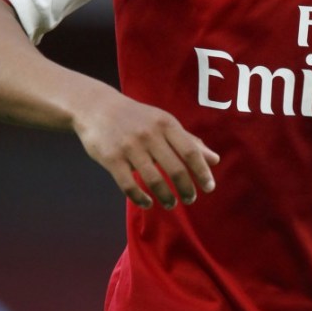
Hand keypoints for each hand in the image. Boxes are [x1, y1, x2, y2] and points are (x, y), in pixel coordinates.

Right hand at [73, 89, 219, 209]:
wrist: (96, 107)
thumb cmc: (137, 117)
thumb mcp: (164, 122)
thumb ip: (188, 141)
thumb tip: (215, 160)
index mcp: (166, 124)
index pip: (190, 151)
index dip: (202, 172)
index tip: (210, 188)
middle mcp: (150, 134)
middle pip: (175, 169)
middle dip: (186, 189)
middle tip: (190, 199)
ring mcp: (129, 147)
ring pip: (153, 180)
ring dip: (166, 197)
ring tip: (171, 203)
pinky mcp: (111, 158)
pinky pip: (129, 185)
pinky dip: (140, 198)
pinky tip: (148, 203)